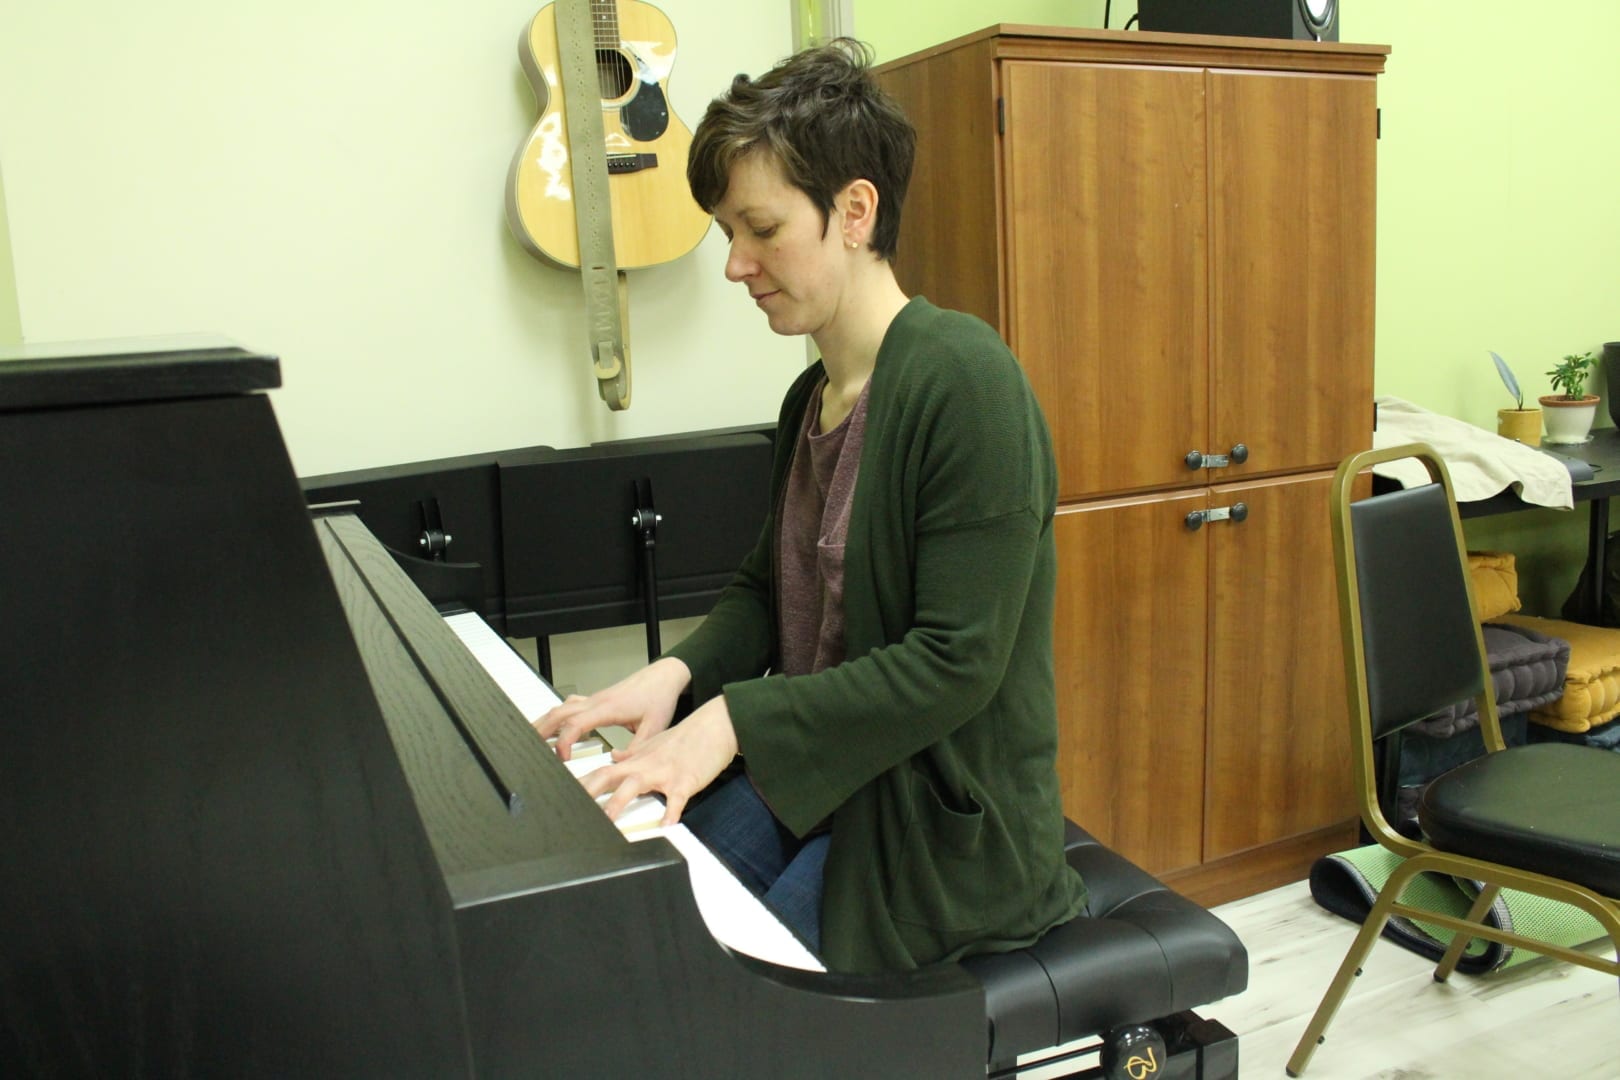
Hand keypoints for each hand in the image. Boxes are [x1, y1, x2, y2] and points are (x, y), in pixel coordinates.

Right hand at [533, 656, 690, 759]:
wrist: (664, 676)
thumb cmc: (659, 698)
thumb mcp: (654, 727)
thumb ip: (636, 747)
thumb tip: (616, 762)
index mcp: (608, 708)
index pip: (576, 724)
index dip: (564, 742)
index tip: (562, 759)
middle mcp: (597, 701)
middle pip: (558, 713)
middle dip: (541, 731)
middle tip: (530, 750)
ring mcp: (594, 699)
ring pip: (560, 708)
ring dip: (546, 723)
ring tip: (533, 741)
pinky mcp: (596, 700)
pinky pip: (570, 706)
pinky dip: (557, 717)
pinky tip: (553, 728)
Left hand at [582, 694, 738, 826]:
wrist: (715, 725)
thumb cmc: (687, 738)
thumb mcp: (655, 742)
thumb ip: (632, 753)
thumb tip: (614, 759)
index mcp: (636, 760)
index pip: (601, 771)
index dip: (580, 784)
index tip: (563, 798)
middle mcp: (644, 765)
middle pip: (607, 776)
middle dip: (587, 793)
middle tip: (571, 811)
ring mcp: (664, 772)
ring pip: (634, 786)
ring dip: (618, 804)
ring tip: (608, 824)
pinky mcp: (685, 781)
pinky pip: (676, 800)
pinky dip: (670, 814)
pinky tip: (665, 827)